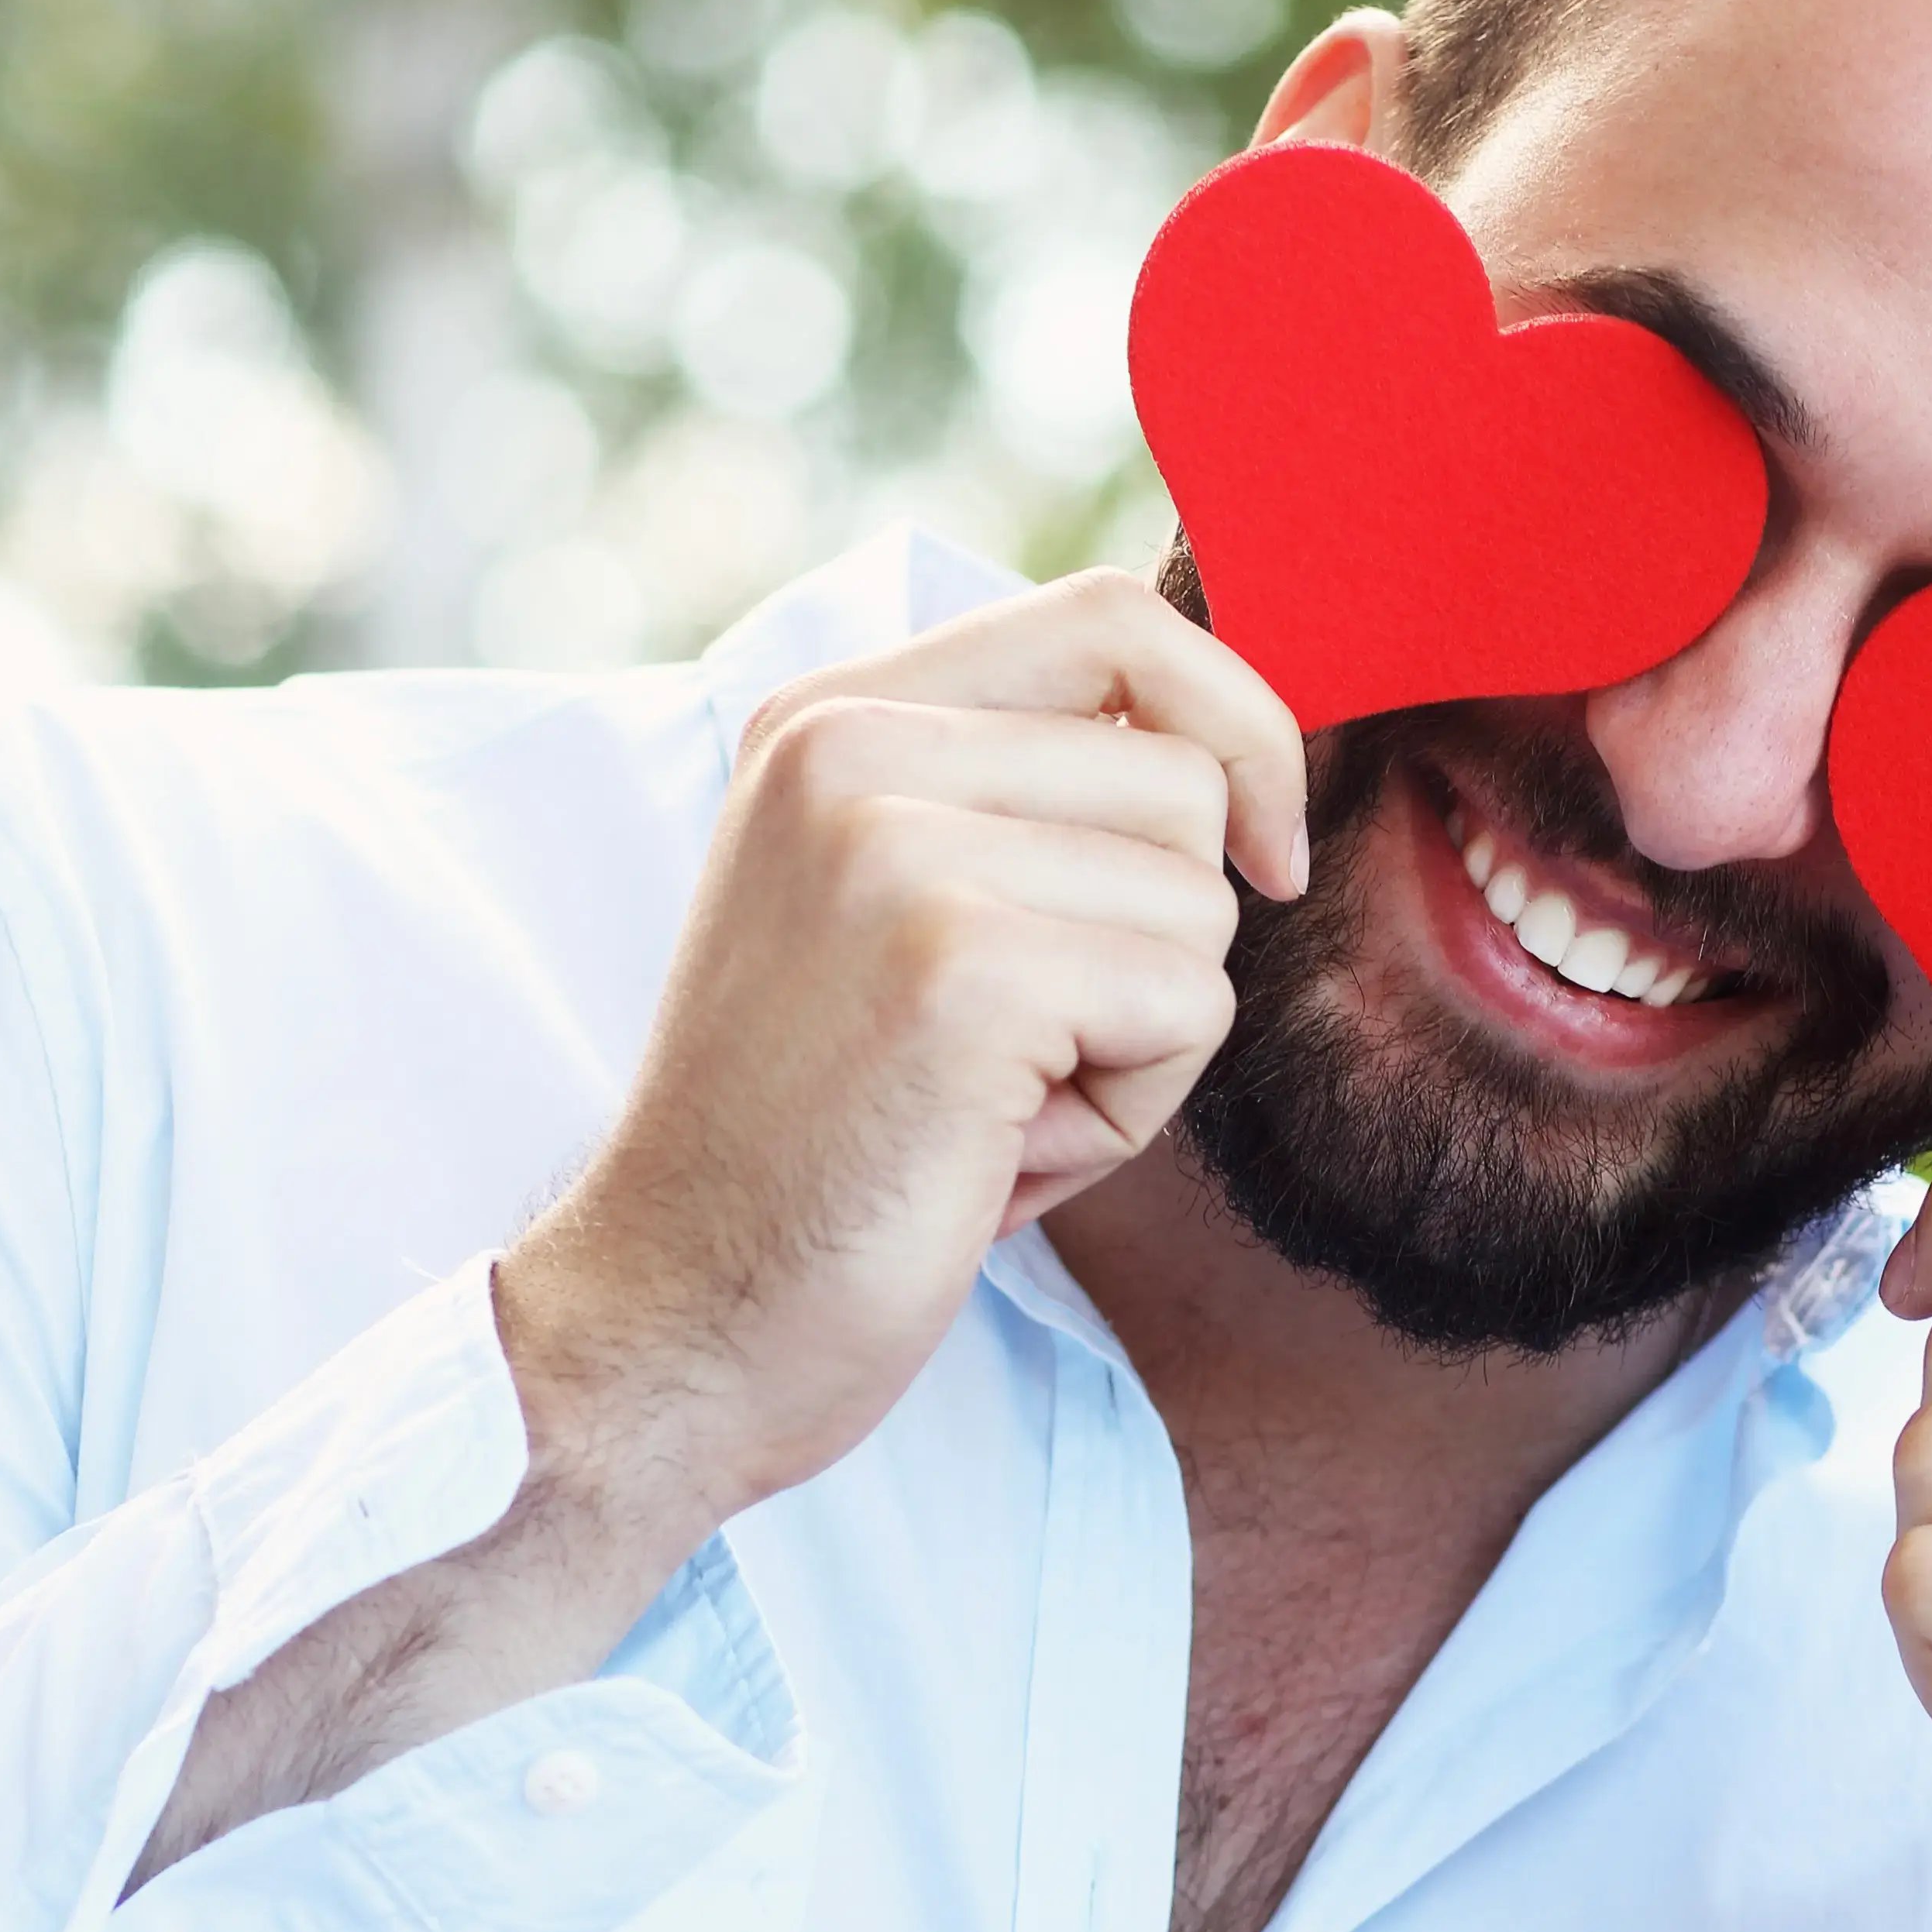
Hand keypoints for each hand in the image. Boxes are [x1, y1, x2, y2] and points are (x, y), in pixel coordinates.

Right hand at [502, 568, 1305, 1543]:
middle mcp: (847, 751)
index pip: (1117, 617)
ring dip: (1143, 1035)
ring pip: (1200, 905)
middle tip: (1021, 1047)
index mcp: (828, 718)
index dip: (1233, 720)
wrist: (676, 1314)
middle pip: (1187, 780)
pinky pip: (1188, 1007)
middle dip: (1163, 938)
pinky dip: (1131, 1106)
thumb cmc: (826, 1135)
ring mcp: (897, 851)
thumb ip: (1020, 795)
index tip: (1256, 847)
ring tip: (990, 1101)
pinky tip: (994, 1150)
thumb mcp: (898, 908)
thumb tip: (1231, 736)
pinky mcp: (961, 971)